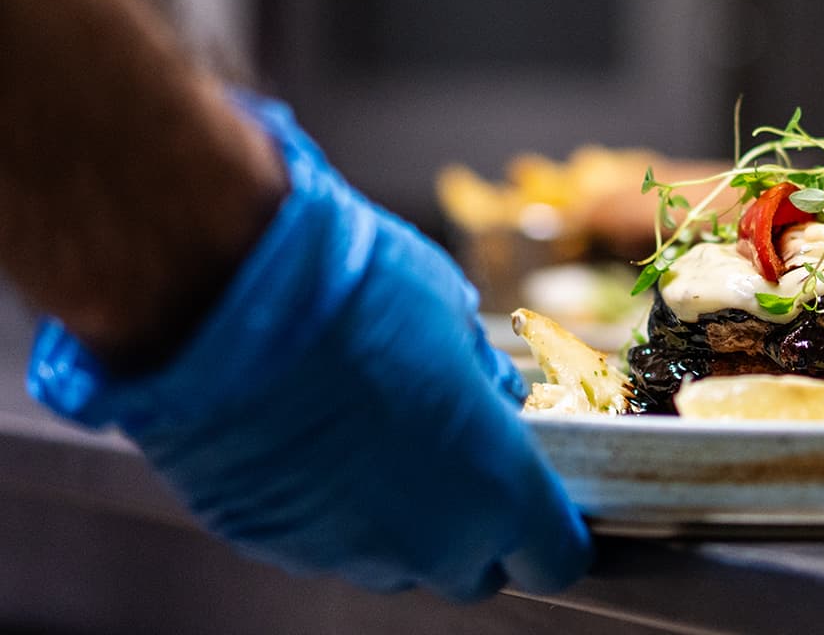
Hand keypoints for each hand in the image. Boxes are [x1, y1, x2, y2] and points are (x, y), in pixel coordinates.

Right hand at [27, 96, 591, 599]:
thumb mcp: (454, 319)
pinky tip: (313, 444)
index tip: (541, 493)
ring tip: (375, 440)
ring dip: (399, 519)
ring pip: (392, 561)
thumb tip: (493, 394)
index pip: (554, 557)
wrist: (223, 301)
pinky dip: (328, 509)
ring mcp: (341, 552)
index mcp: (497, 490)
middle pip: (471, 571)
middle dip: (476, 528)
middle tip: (460, 458)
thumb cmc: (356, 297)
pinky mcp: (267, 543)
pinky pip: (319, 542)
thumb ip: (483, 380)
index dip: (551, 527)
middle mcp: (424, 543)